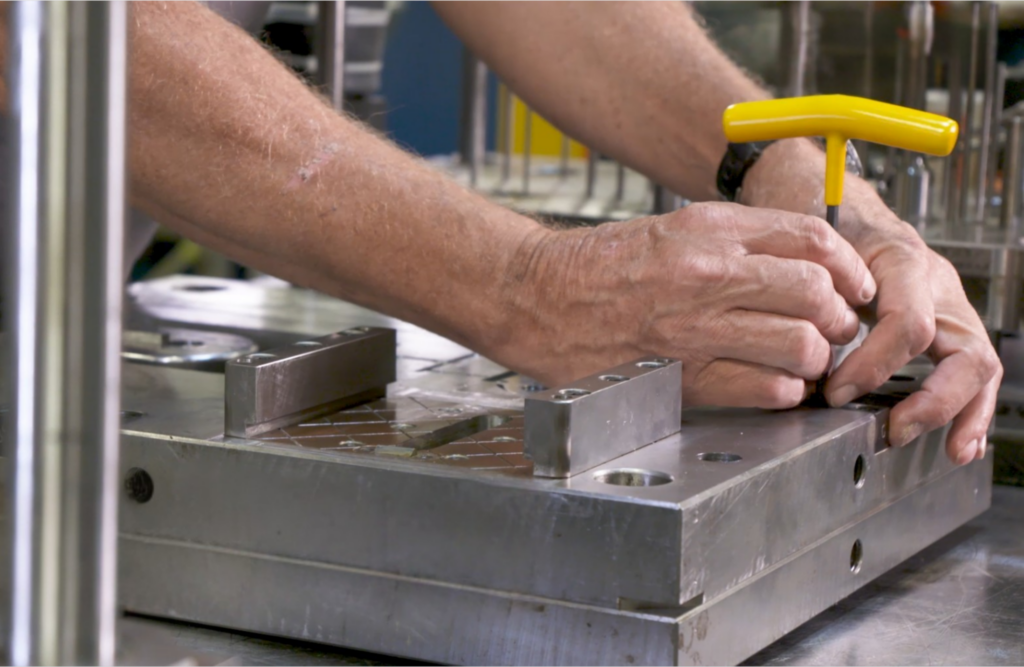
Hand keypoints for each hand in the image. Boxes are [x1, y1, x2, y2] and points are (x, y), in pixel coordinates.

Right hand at [502, 201, 875, 407]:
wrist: (536, 295)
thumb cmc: (598, 265)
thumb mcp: (673, 228)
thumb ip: (737, 241)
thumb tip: (802, 262)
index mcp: (710, 229)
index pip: (813, 240)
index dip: (849, 268)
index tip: (855, 288)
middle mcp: (707, 272)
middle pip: (815, 291)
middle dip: (838, 317)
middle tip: (832, 328)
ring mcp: (694, 326)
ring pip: (799, 343)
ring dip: (813, 357)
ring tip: (803, 360)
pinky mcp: (680, 374)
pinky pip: (764, 388)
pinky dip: (782, 390)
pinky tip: (772, 383)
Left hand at [825, 218, 1001, 464]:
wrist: (833, 199)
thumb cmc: (821, 219)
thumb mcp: (813, 244)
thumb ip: (814, 290)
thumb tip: (804, 350)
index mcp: (903, 261)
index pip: (908, 324)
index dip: (873, 365)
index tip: (835, 392)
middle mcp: (936, 285)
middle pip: (966, 349)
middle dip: (936, 400)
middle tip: (896, 429)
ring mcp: (947, 305)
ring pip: (978, 362)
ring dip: (965, 412)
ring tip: (952, 451)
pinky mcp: (945, 323)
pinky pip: (970, 367)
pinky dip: (968, 407)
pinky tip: (960, 440)